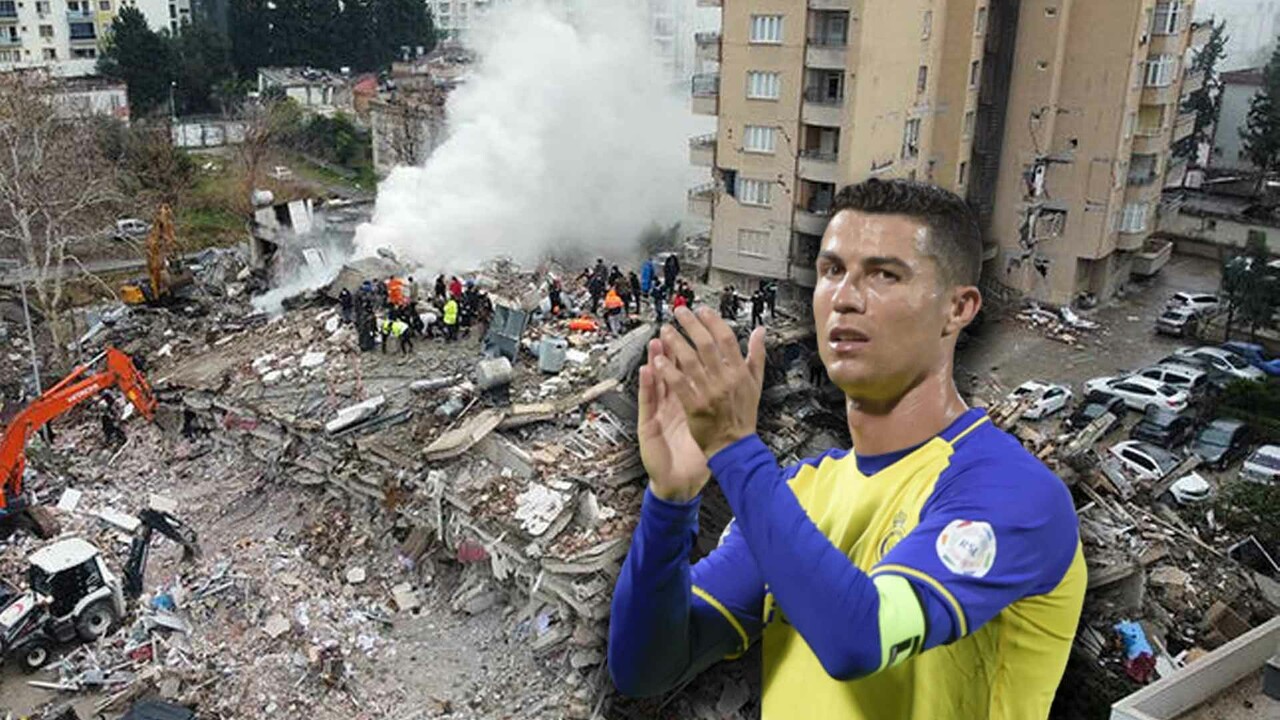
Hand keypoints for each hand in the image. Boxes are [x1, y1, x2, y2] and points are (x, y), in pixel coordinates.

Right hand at [638, 338, 710, 502]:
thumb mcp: (711, 421)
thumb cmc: (697, 450)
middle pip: (670, 369)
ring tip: (655, 343)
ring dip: (656, 360)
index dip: (689, 348)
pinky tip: (646, 371)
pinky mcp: (648, 424)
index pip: (688, 368)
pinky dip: (646, 384)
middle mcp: (671, 402)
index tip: (694, 328)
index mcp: (688, 398)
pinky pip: (647, 401)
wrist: (682, 479)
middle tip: (670, 328)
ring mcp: (659, 412)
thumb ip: (720, 397)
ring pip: (656, 380)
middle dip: (671, 348)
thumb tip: (733, 374)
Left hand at [655, 306, 765, 458]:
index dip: (713, 321)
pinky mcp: (696, 407)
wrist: (735, 446)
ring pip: (690, 361)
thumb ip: (757, 355)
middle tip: (679, 312)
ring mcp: (709, 393)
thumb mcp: (756, 384)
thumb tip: (760, 332)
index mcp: (740, 372)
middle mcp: (725, 380)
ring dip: (676, 343)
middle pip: (705, 345)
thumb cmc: (743, 416)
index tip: (702, 310)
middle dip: (690, 325)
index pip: (726, 339)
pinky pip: (680, 384)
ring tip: (666, 331)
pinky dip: (669, 371)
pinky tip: (658, 360)